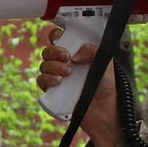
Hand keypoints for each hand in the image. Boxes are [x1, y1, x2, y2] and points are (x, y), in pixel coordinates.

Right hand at [37, 27, 120, 146]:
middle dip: (55, 51)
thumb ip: (93, 51)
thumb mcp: (105, 63)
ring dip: (53, 66)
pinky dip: (47, 79)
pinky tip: (59, 81)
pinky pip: (41, 81)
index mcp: (77, 53)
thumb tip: (75, 55)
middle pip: (48, 50)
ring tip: (68, 73)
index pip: (61, 39)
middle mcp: (65, 64)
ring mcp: (58, 77)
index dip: (57, 35)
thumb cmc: (106, 87)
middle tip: (67, 56)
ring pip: (43, 64)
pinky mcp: (52, 91)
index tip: (62, 37)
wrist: (105, 110)